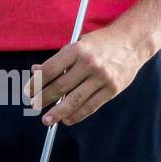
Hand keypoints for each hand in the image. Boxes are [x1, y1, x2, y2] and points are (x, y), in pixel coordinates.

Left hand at [24, 27, 145, 125]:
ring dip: (58, 112)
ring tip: (47, 119)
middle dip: (44, 98)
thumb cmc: (101, 43)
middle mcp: (89, 64)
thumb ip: (59, 59)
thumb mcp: (78, 44)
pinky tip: (67, 119)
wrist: (132, 41)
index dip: (37, 82)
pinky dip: (78, 114)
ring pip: (75, 99)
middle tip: (34, 105)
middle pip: (61, 86)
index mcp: (77, 50)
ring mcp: (102, 78)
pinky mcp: (113, 89)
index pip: (51, 69)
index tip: (28, 91)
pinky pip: (92, 105)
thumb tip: (36, 71)